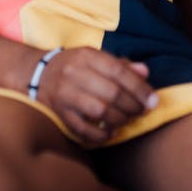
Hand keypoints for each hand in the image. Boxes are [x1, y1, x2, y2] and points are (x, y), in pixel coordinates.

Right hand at [34, 48, 158, 145]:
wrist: (38, 74)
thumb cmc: (75, 65)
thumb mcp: (96, 58)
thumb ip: (122, 65)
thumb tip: (145, 72)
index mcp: (87, 56)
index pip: (118, 72)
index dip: (139, 88)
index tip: (153, 101)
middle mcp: (74, 73)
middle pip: (111, 93)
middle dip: (132, 106)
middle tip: (142, 111)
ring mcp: (64, 95)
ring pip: (99, 111)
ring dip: (119, 119)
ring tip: (127, 119)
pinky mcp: (58, 114)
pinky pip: (82, 129)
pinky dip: (100, 134)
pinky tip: (111, 132)